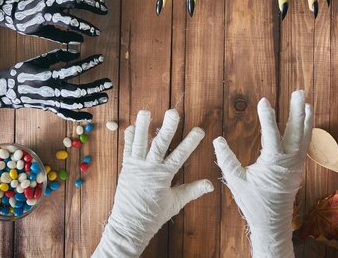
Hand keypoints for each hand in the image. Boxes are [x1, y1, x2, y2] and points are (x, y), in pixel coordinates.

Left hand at [0, 0, 107, 43]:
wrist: (11, 7)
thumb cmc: (26, 24)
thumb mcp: (42, 34)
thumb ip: (62, 37)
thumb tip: (81, 40)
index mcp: (46, 15)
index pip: (70, 21)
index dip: (85, 27)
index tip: (96, 32)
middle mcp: (50, 1)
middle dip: (93, 5)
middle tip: (105, 12)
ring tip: (102, 2)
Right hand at [0, 49, 111, 120]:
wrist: (7, 90)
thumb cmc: (23, 71)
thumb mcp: (38, 59)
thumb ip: (57, 54)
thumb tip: (76, 53)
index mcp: (49, 76)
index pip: (73, 70)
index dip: (88, 64)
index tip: (101, 58)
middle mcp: (52, 91)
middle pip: (79, 91)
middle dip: (96, 87)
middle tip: (109, 83)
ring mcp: (52, 103)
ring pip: (76, 104)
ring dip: (92, 101)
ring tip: (105, 97)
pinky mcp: (51, 109)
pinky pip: (66, 115)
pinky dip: (78, 117)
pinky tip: (90, 116)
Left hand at [93, 109, 212, 256]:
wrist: (130, 225)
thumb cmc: (154, 215)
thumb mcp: (176, 203)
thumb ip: (193, 191)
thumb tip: (211, 185)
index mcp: (163, 176)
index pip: (180, 155)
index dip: (190, 142)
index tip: (199, 130)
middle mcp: (149, 168)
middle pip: (160, 144)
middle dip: (167, 127)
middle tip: (173, 112)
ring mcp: (136, 166)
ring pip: (140, 143)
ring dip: (143, 126)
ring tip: (145, 111)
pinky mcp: (126, 168)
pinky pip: (128, 150)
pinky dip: (129, 138)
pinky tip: (131, 126)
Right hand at [213, 90, 313, 257]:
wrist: (272, 223)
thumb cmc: (253, 202)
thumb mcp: (236, 181)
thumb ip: (227, 159)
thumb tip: (217, 140)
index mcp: (274, 163)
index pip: (272, 134)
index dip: (267, 116)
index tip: (264, 100)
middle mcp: (290, 161)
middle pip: (297, 130)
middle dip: (297, 110)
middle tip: (299, 91)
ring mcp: (296, 164)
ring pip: (304, 136)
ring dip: (305, 118)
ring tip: (305, 101)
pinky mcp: (298, 168)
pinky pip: (305, 145)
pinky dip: (306, 130)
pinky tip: (304, 121)